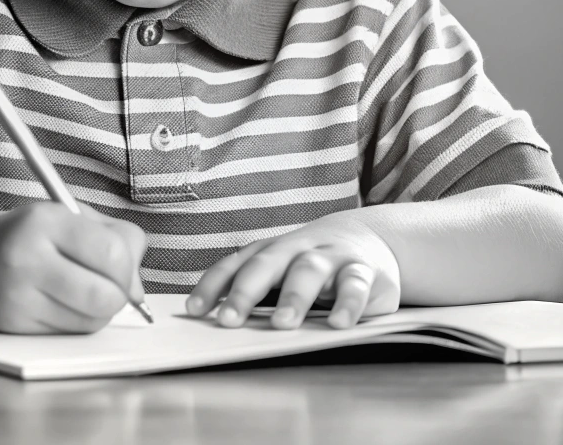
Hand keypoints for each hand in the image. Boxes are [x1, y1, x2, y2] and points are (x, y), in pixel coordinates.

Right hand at [0, 202, 147, 333]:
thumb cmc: (36, 235)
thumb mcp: (74, 217)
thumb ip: (117, 239)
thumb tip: (138, 291)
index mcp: (47, 220)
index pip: (112, 253)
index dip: (128, 267)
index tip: (123, 267)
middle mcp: (27, 256)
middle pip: (104, 296)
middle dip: (119, 296)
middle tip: (112, 287)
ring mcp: (17, 294)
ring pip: (90, 321)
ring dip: (100, 312)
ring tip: (85, 291)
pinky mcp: (12, 324)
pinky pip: (68, 334)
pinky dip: (78, 323)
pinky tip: (64, 303)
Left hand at [185, 211, 400, 329]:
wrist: (368, 238)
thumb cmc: (311, 262)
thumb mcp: (281, 269)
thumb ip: (257, 290)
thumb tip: (218, 321)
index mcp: (270, 251)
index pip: (235, 265)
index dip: (213, 286)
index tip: (194, 310)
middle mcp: (295, 249)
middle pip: (266, 265)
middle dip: (245, 292)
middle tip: (229, 320)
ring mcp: (329, 256)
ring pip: (308, 270)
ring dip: (294, 296)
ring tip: (282, 323)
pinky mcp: (362, 269)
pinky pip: (355, 284)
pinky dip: (348, 303)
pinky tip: (338, 323)